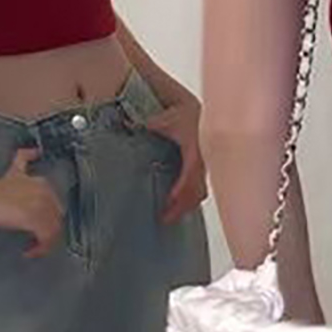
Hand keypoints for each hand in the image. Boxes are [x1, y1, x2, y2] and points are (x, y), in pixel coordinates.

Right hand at [0, 150, 63, 256]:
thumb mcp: (15, 169)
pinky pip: (46, 238)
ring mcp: (41, 207)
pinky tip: (30, 251)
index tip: (38, 232)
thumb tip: (36, 150)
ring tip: (33, 249)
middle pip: (57, 221)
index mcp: (45, 185)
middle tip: (36, 244)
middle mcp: (47, 195)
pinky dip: (40, 248)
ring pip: (53, 231)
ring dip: (45, 244)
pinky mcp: (33, 219)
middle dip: (48, 234)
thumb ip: (26, 158)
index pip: (56, 209)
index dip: (49, 222)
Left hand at [147, 97, 207, 225]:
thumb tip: (126, 125)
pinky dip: (190, 200)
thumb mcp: (163, 120)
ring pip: (200, 192)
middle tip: (165, 218)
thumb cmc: (180, 117)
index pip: (190, 172)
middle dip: (182, 206)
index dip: (181, 189)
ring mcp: (205, 166)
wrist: (193, 112)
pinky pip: (201, 190)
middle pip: (196, 189)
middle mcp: (202, 160)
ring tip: (169, 216)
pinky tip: (179, 207)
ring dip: (186, 206)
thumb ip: (147, 125)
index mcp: (194, 148)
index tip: (169, 201)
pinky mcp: (203, 171)